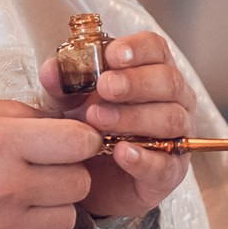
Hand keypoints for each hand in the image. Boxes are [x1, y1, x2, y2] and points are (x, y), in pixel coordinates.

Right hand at [0, 99, 99, 228]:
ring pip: (68, 217)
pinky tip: (11, 217)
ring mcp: (3, 227)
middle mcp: (7, 187)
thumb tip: (59, 121)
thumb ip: (16, 113)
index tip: (71, 139)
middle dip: (70, 170)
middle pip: (80, 182)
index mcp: (0, 143)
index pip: (78, 142)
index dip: (82, 138)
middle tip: (47, 166)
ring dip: (56, 204)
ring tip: (29, 194)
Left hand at [40, 30, 194, 220]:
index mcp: (152, 71)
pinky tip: (121, 153)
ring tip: (99, 119)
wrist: (89, 179)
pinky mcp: (171, 171)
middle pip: (168, 81)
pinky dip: (143, 158)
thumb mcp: (71, 103)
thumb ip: (63, 85)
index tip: (112, 55)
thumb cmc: (89, 129)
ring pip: (170, 119)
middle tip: (105, 86)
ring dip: (134, 117)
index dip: (137, 48)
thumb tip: (51, 69)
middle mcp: (174, 100)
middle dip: (135, 82)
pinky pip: (166, 164)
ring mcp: (176, 135)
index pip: (156, 49)